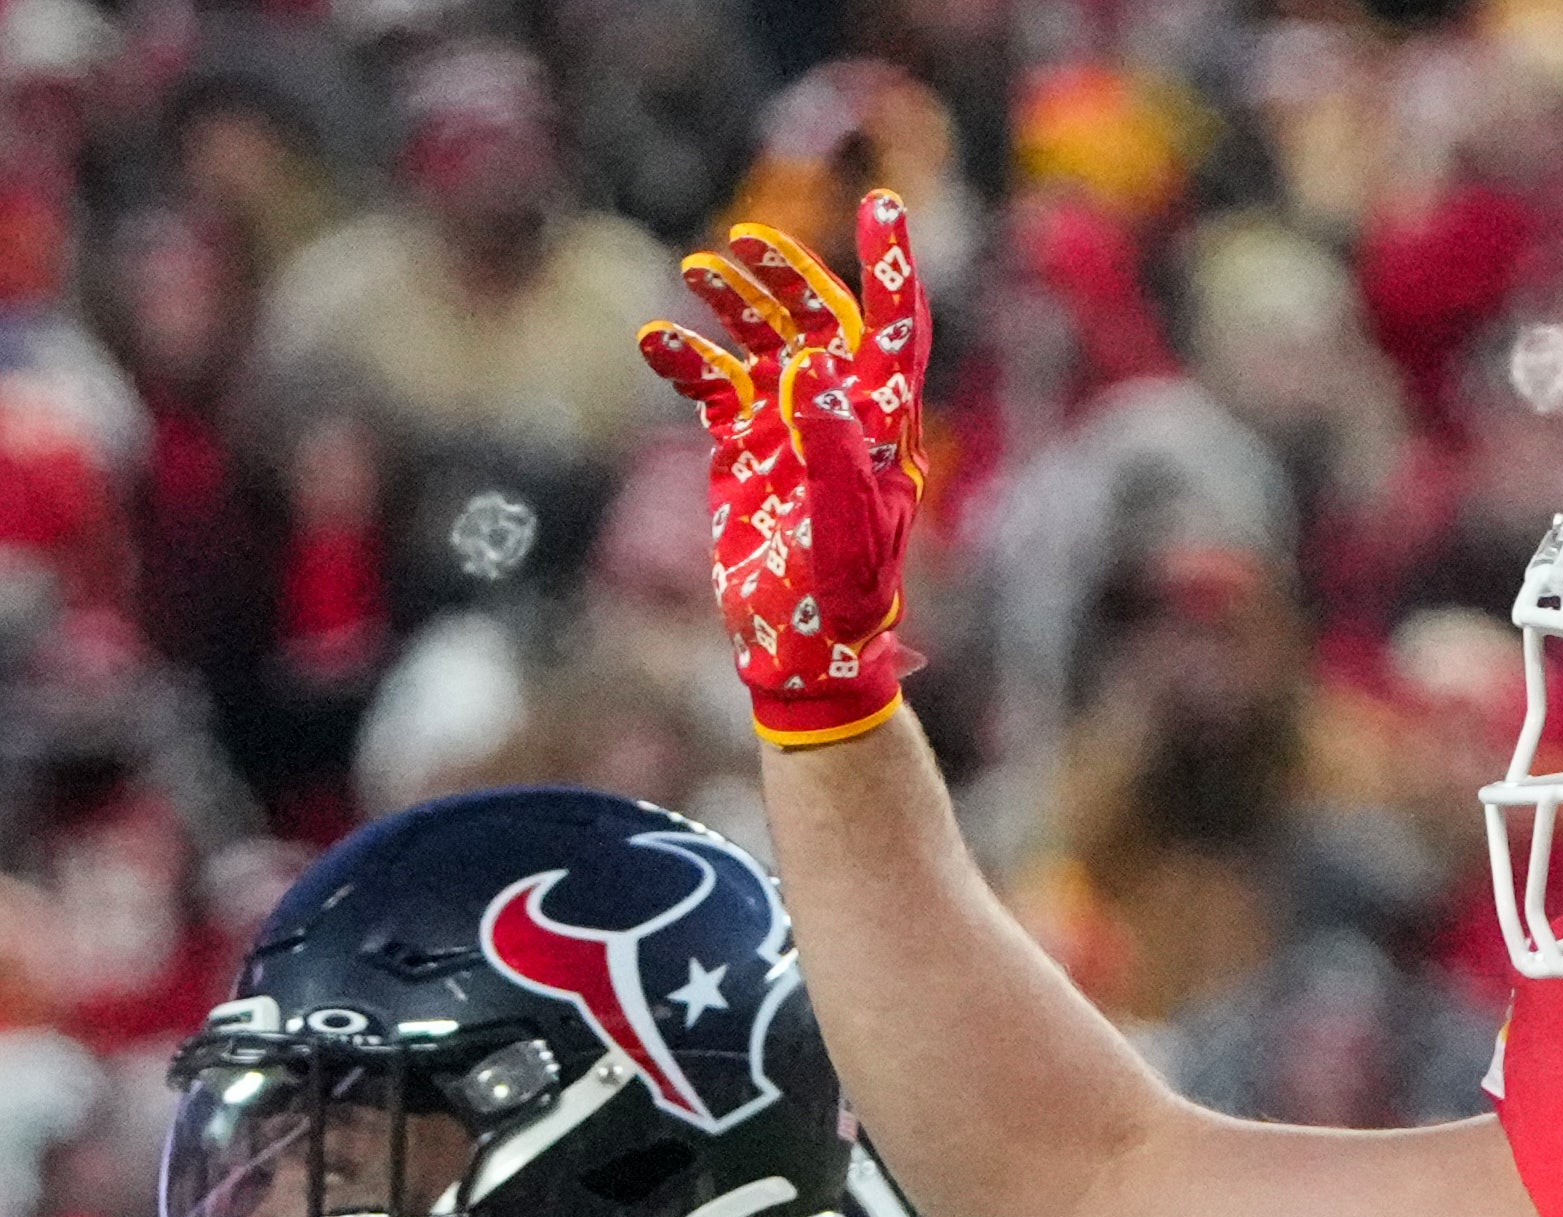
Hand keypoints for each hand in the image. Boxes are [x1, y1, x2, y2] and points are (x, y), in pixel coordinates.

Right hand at [638, 192, 931, 747]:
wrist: (802, 652)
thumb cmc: (840, 601)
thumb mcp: (845, 529)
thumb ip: (833, 448)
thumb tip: (810, 367)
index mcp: (883, 429)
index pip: (894, 330)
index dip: (890, 267)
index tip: (881, 205)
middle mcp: (840, 418)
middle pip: (823, 324)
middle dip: (793, 277)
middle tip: (750, 243)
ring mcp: (790, 431)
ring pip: (768, 346)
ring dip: (738, 306)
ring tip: (700, 270)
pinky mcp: (745, 453)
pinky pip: (716, 388)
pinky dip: (688, 360)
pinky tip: (655, 340)